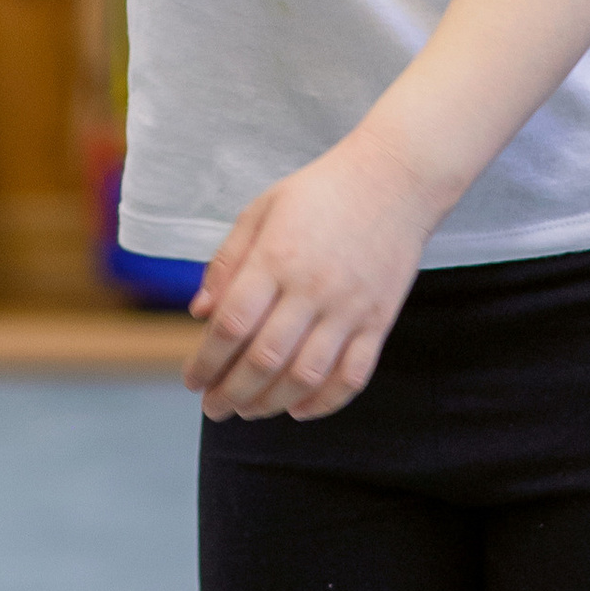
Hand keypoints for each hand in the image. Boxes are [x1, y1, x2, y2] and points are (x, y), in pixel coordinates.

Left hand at [184, 128, 439, 422]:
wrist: (397, 179)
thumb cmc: (320, 192)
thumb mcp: (261, 210)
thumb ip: (228, 262)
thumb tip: (199, 314)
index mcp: (276, 257)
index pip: (231, 324)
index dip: (206, 361)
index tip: (192, 381)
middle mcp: (312, 287)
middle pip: (264, 359)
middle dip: (231, 393)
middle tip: (213, 408)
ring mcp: (350, 307)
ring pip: (306, 376)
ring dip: (270, 403)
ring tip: (248, 411)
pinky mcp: (380, 320)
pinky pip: (353, 375)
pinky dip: (324, 402)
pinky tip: (298, 409)